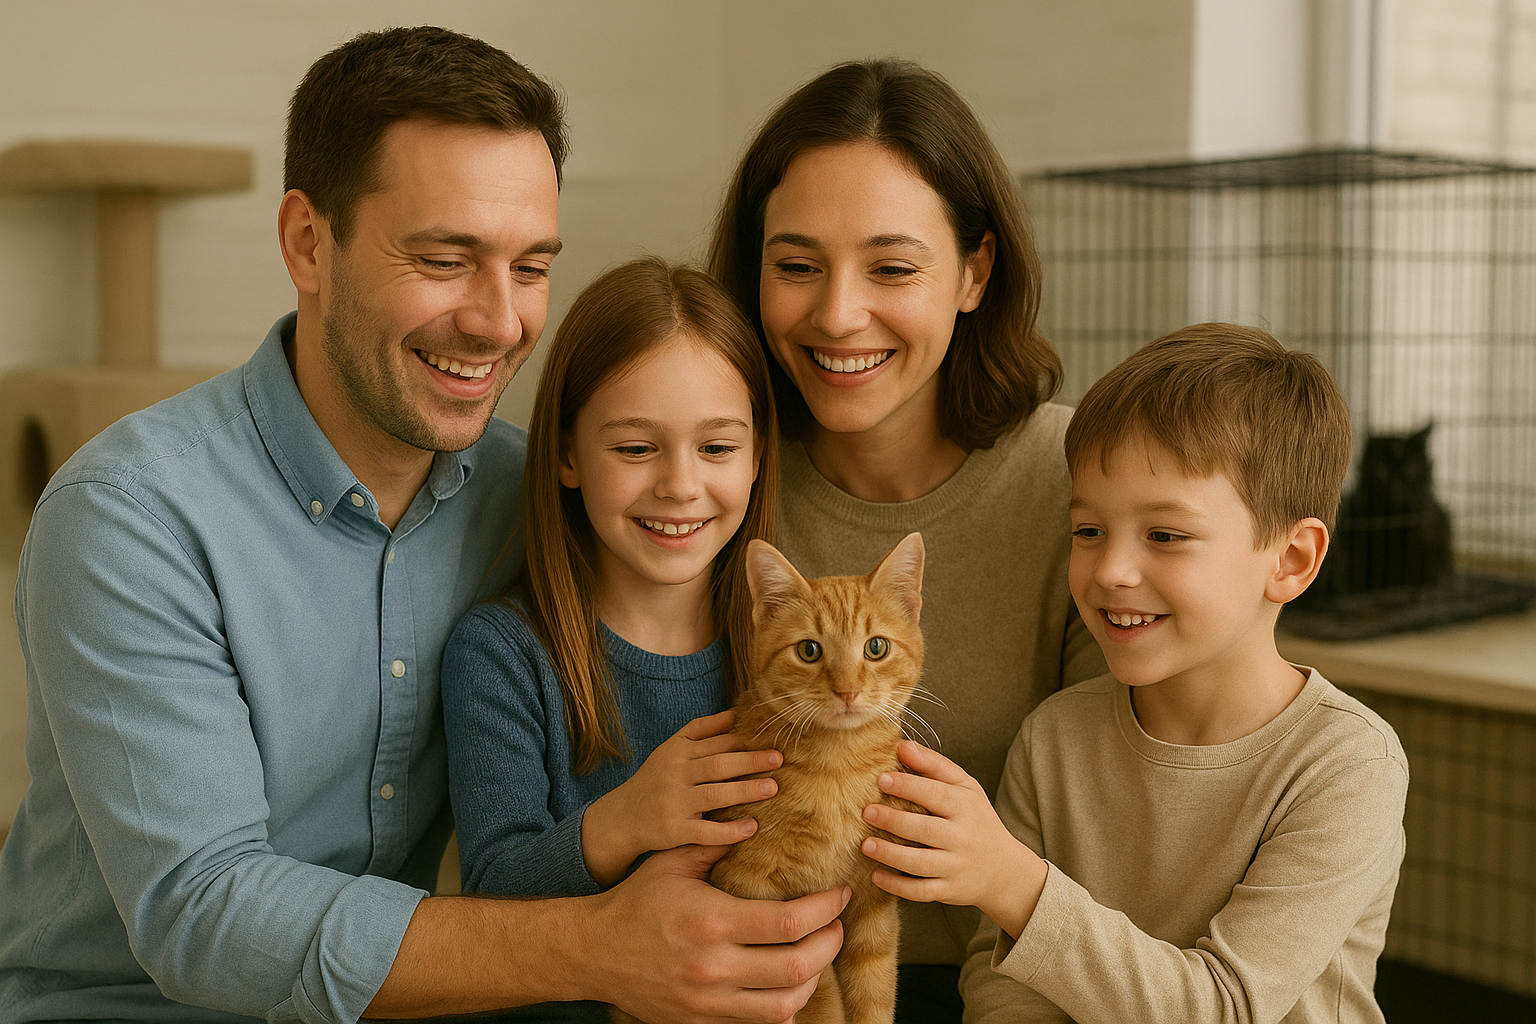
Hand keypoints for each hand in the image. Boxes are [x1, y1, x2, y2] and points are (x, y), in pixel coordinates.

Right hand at [584, 710, 780, 885]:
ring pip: (715, 795)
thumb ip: (702, 730)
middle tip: (779, 759)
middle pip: (719, 765)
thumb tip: (736, 713)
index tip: (773, 739)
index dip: (745, 742)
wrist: (623, 816)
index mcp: (678, 751)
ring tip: (773, 788)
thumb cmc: (656, 778)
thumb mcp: (672, 748)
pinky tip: (751, 828)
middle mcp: (675, 774)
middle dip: (751, 761)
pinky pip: (705, 831)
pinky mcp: (674, 830)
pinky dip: (729, 831)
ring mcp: (674, 803)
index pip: (717, 744)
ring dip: (746, 791)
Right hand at [593, 844, 847, 1022]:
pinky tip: (791, 984)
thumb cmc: (636, 901)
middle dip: (830, 945)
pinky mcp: (702, 1022)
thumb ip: (719, 843)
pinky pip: (760, 1023)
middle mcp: (713, 967)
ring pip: (786, 1004)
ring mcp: (708, 1002)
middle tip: (837, 924)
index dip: (826, 910)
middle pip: (798, 968)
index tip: (840, 895)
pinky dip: (785, 1007)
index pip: (789, 923)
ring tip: (819, 954)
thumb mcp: (675, 862)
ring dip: (814, 979)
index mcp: (711, 922)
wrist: (594, 952)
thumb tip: (763, 823)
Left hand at [860, 740, 1045, 938]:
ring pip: (921, 864)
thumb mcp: (965, 787)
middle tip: (867, 812)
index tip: (881, 778)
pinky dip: (898, 886)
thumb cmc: (977, 819)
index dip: (908, 785)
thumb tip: (902, 745)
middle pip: (925, 830)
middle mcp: (962, 837)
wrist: (1005, 869)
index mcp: (965, 807)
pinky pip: (921, 891)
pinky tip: (876, 876)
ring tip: (866, 845)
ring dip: (891, 855)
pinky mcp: (949, 891)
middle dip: (894, 821)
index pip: (936, 794)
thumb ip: (934, 765)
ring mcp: (955, 867)